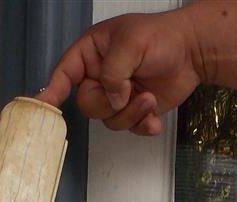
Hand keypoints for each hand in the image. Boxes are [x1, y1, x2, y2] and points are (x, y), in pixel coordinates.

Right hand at [38, 9, 205, 136]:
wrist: (192, 51)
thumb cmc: (161, 37)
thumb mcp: (132, 43)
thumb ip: (114, 72)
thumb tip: (111, 99)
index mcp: (92, 53)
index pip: (65, 72)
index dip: (53, 89)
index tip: (44, 105)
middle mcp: (100, 76)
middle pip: (87, 105)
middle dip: (109, 105)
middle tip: (131, 91)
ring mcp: (117, 95)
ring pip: (108, 120)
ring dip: (131, 114)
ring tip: (149, 98)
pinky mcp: (134, 110)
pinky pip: (129, 129)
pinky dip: (142, 126)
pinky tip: (154, 115)